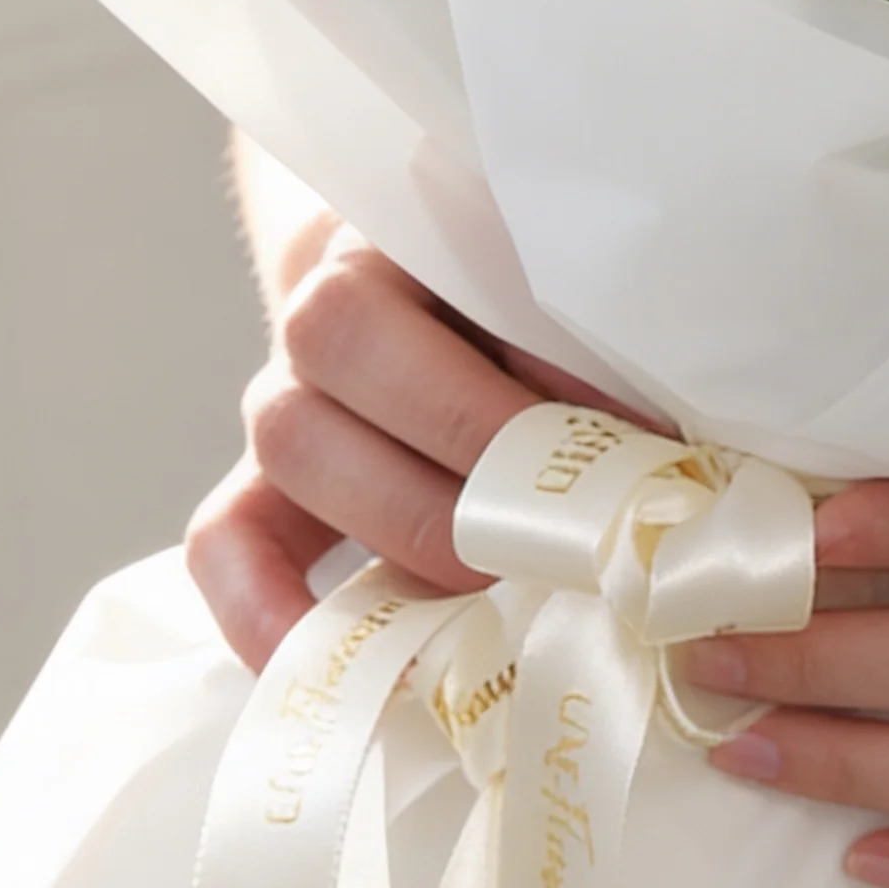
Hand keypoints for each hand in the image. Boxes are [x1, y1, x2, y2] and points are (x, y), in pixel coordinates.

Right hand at [186, 215, 643, 669]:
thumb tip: (662, 446)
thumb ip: (604, 340)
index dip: (539, 351)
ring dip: (401, 519)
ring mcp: (285, 392)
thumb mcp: (565, 294)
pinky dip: (263, 604)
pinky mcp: (261, 484)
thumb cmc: (524, 305)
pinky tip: (326, 659)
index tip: (630, 424)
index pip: (450, 261)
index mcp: (414, 228)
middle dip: (466, 435)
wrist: (418, 291)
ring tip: (497, 576)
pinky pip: (226, 539)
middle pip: (341, 337)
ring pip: (292, 439)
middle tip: (559, 507)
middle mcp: (329, 298)